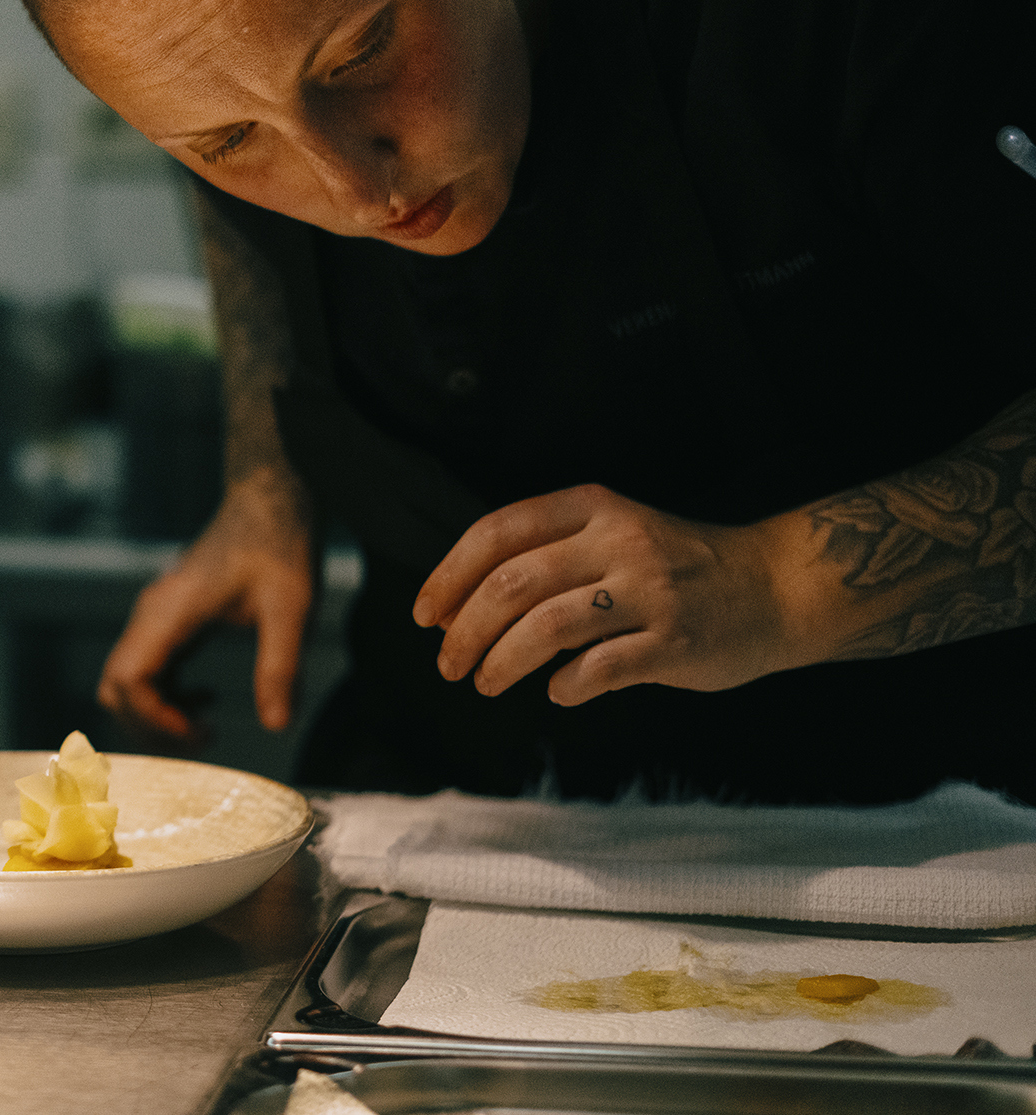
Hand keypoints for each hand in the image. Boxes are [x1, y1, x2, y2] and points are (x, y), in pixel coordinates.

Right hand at [98, 468, 315, 737]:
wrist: (269, 501)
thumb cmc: (279, 545)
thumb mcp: (290, 608)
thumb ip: (280, 667)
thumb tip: (276, 725)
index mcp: (169, 611)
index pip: (130, 680)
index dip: (156, 720)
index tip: (203, 736)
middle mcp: (151, 615)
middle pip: (115, 687)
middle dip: (148, 727)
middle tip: (199, 744)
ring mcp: (155, 617)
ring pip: (125, 681)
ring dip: (155, 714)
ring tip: (203, 732)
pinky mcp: (168, 619)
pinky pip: (146, 670)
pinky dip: (166, 697)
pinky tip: (206, 702)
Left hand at [414, 484, 797, 705]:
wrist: (775, 586)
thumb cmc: (674, 567)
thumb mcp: (611, 533)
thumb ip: (544, 557)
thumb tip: (455, 606)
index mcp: (592, 508)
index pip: (496, 532)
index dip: (449, 575)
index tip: (426, 614)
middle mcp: (618, 542)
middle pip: (512, 584)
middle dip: (465, 629)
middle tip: (447, 662)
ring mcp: (650, 592)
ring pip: (546, 627)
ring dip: (501, 662)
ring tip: (485, 682)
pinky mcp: (676, 642)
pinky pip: (600, 668)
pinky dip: (565, 686)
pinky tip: (557, 692)